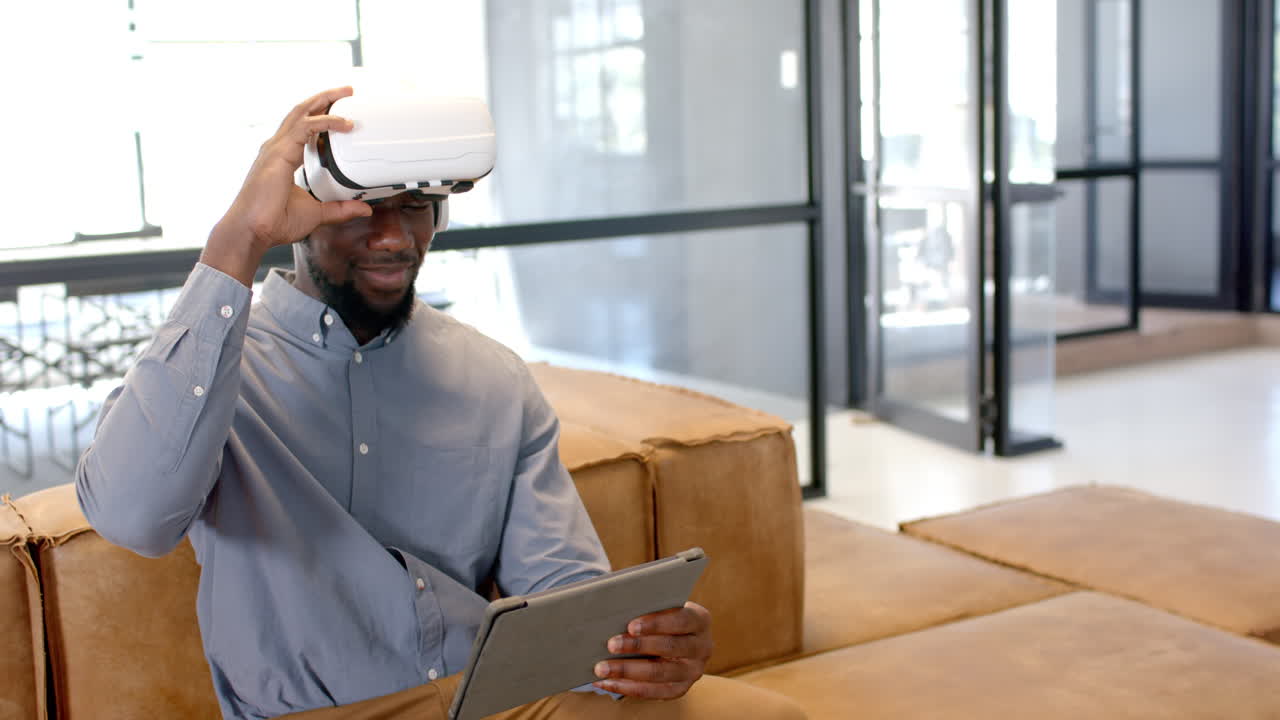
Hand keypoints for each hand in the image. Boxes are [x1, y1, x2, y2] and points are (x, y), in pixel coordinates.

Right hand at [201, 86, 372, 286]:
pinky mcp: (279, 154)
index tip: (339, 111)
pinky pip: (305, 128)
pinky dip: (325, 122)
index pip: (301, 127)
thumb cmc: (272, 222)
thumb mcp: (316, 213)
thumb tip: (362, 208)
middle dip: (323, 98)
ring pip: (302, 113)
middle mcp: (277, 147)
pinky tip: (342, 123)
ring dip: (325, 101)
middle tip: (345, 91)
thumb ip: (340, 209)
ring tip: (345, 94)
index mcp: (282, 157)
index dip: (319, 115)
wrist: (253, 230)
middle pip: (301, 112)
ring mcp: (276, 148)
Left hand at [592, 601, 712, 699]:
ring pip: (659, 674)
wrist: (679, 637)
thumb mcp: (664, 607)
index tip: (631, 625)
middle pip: (670, 648)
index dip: (656, 624)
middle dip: (637, 646)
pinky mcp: (681, 688)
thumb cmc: (664, 616)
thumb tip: (615, 610)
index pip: (680, 620)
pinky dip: (626, 688)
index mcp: (700, 620)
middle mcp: (702, 647)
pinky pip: (653, 692)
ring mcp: (693, 671)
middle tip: (611, 644)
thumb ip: (649, 607)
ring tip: (601, 668)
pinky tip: (606, 683)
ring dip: (627, 671)